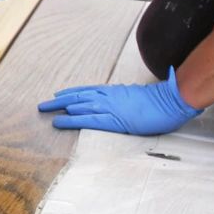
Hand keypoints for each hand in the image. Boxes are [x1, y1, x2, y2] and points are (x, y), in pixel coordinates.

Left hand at [37, 67, 202, 135]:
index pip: (88, 90)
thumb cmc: (161, 101)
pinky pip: (85, 120)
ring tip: (44, 111)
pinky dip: (70, 120)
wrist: (170, 101)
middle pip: (78, 96)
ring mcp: (109, 107)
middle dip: (59, 101)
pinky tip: (58, 122)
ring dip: (58, 109)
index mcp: (115, 91)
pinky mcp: (111, 120)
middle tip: (43, 105)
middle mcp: (108, 96)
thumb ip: (130, 99)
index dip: (72, 93)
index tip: (59, 95)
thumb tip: (127, 103)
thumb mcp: (141, 97)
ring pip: (77, 106)